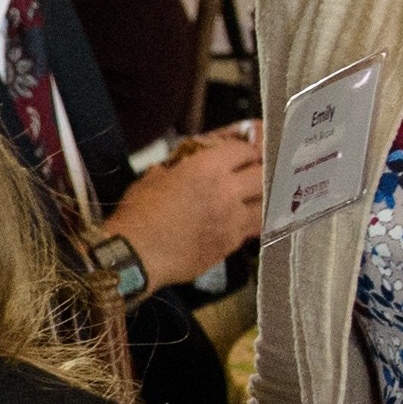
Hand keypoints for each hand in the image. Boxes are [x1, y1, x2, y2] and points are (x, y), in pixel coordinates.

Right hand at [102, 126, 264, 286]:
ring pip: (265, 204)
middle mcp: (227, 191)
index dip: (248, 148)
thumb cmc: (138, 213)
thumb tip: (177, 169)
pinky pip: (252, 229)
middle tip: (257, 170)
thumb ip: (174, 169)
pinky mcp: (231, 244)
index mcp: (207, 168)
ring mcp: (233, 220)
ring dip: (263, 198)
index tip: (247, 150)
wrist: (136, 255)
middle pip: (263, 175)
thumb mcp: (152, 178)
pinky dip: (251, 221)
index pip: (244, 150)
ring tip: (258, 197)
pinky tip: (245, 220)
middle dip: (263, 169)